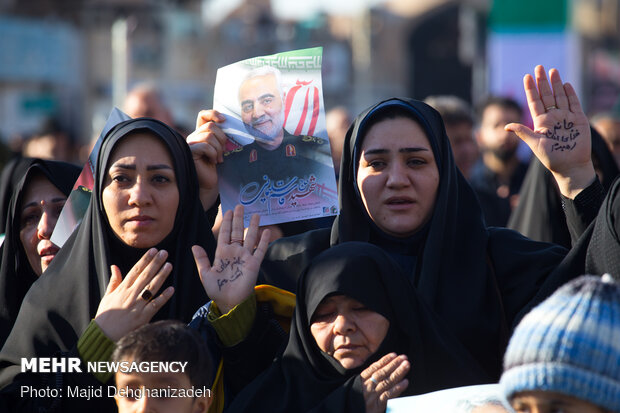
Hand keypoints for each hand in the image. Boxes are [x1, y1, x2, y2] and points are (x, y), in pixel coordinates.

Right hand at [94, 249, 173, 340]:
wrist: (104, 336)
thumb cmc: (105, 316)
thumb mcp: (107, 296)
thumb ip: (113, 281)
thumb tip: (115, 266)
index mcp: (122, 289)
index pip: (135, 270)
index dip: (145, 259)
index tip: (153, 250)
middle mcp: (130, 295)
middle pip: (145, 276)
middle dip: (155, 263)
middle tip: (164, 253)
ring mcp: (137, 306)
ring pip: (151, 288)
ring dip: (161, 276)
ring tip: (169, 265)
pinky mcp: (143, 317)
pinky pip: (155, 305)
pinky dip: (163, 297)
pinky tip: (171, 289)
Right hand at [187, 110, 228, 208]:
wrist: (209, 182)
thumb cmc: (216, 165)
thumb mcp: (221, 148)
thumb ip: (222, 137)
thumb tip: (230, 126)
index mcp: (202, 132)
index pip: (203, 115)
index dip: (213, 114)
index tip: (224, 120)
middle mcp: (194, 136)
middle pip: (210, 126)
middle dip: (222, 138)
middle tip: (224, 151)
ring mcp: (191, 143)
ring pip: (209, 136)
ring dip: (218, 148)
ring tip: (219, 158)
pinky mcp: (190, 152)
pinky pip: (205, 146)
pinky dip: (213, 154)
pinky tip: (213, 162)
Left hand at [192, 205, 269, 313]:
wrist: (229, 302)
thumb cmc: (216, 290)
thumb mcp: (205, 274)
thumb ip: (202, 259)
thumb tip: (194, 245)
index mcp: (222, 253)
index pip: (225, 234)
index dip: (226, 222)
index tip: (228, 211)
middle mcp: (234, 252)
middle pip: (237, 232)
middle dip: (239, 219)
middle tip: (240, 206)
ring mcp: (245, 257)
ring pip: (250, 238)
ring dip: (253, 226)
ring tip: (256, 214)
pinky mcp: (254, 264)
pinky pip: (260, 250)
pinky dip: (263, 241)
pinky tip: (267, 231)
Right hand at [360, 353, 409, 412]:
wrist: (349, 411)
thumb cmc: (355, 400)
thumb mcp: (356, 387)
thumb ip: (367, 379)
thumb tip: (380, 368)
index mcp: (361, 381)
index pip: (374, 368)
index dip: (384, 360)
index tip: (393, 355)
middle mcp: (367, 387)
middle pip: (382, 373)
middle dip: (394, 364)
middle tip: (403, 358)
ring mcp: (372, 396)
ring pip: (387, 382)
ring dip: (398, 372)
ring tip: (406, 365)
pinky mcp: (377, 406)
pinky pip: (388, 395)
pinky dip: (397, 388)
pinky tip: (405, 382)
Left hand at [506, 65, 594, 197]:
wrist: (570, 166)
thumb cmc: (551, 158)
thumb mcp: (535, 144)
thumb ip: (522, 132)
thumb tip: (505, 126)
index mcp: (540, 122)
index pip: (534, 102)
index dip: (530, 89)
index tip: (526, 76)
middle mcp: (552, 117)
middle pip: (546, 95)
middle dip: (542, 81)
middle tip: (539, 66)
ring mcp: (565, 117)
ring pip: (559, 96)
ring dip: (556, 83)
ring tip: (552, 71)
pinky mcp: (578, 119)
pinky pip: (573, 103)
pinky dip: (570, 93)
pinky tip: (565, 84)